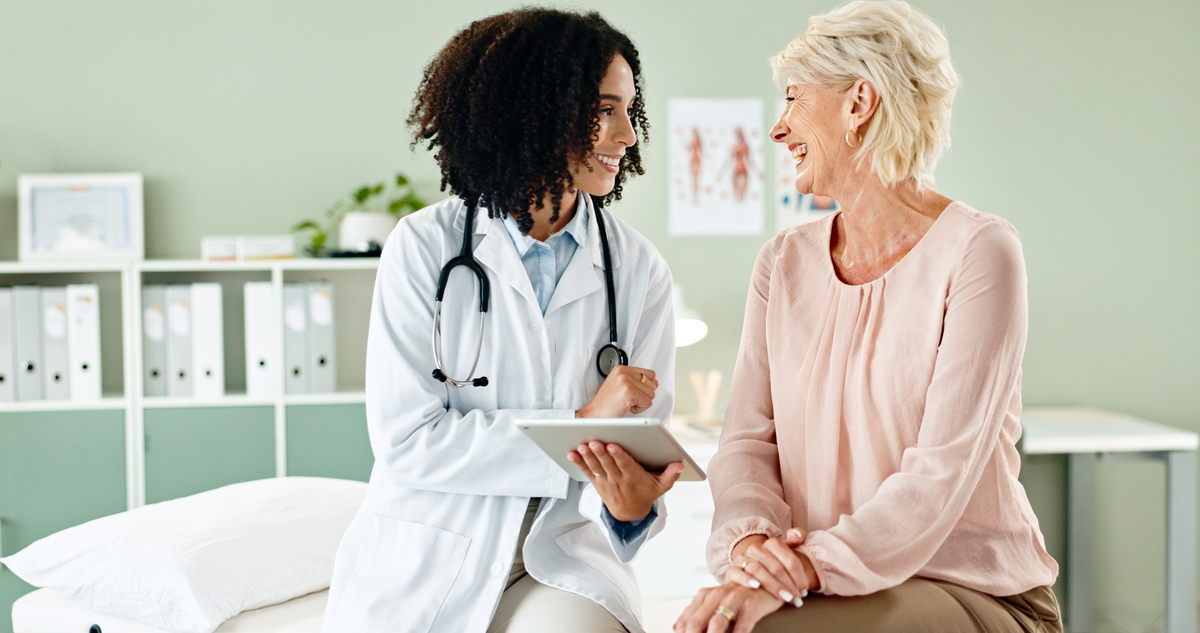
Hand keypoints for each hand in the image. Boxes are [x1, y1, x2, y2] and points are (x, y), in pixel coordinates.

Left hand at [567, 441, 682, 520]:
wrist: (629, 513)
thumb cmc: (646, 493)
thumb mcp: (661, 487)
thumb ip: (670, 475)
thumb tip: (680, 464)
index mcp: (633, 477)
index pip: (625, 465)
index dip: (618, 455)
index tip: (613, 445)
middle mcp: (618, 479)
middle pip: (608, 464)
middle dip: (600, 453)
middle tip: (594, 442)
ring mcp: (606, 481)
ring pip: (596, 467)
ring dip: (588, 457)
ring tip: (582, 446)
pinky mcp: (597, 482)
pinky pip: (587, 471)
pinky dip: (579, 463)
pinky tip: (571, 454)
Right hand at [576, 365, 657, 417]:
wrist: (594, 415)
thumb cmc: (607, 405)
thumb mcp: (622, 388)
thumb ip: (639, 382)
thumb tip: (656, 382)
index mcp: (621, 369)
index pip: (649, 374)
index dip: (644, 387)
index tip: (631, 393)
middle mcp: (623, 372)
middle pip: (652, 385)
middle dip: (642, 396)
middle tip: (625, 400)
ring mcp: (625, 381)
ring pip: (651, 394)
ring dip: (640, 403)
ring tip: (625, 404)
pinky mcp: (629, 392)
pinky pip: (647, 403)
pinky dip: (639, 409)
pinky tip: (626, 408)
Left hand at [674, 581, 782, 632]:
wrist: (767, 577)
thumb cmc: (738, 595)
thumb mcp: (715, 600)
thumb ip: (695, 613)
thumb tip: (676, 628)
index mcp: (704, 596)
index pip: (685, 622)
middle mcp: (716, 596)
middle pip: (695, 624)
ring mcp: (733, 600)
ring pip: (716, 625)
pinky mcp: (751, 606)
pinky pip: (741, 628)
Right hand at [727, 531, 816, 605]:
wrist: (749, 567)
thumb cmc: (774, 563)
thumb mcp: (787, 551)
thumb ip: (797, 539)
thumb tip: (795, 535)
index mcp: (773, 543)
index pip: (791, 561)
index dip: (800, 577)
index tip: (805, 591)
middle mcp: (757, 549)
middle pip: (776, 568)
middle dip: (789, 586)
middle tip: (797, 599)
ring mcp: (743, 558)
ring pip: (758, 570)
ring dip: (773, 586)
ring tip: (784, 598)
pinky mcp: (732, 569)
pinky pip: (737, 573)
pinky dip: (746, 579)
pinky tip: (756, 586)